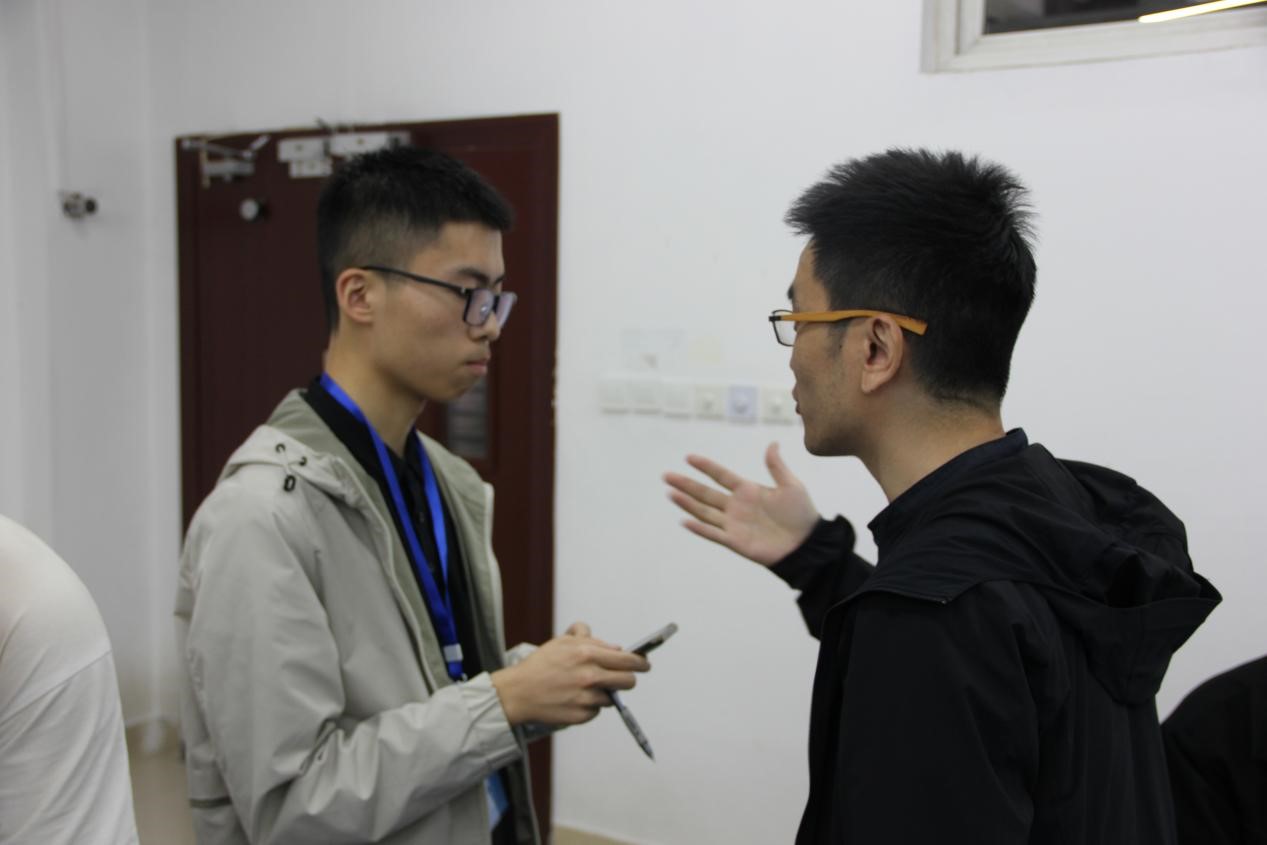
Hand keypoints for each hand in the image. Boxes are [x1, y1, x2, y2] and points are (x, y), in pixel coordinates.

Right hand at [491, 623, 648, 725]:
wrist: (518, 692)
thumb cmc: (541, 664)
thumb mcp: (562, 642)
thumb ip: (589, 638)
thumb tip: (614, 646)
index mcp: (587, 654)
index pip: (628, 660)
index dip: (641, 662)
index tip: (645, 664)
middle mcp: (590, 676)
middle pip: (629, 682)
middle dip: (628, 679)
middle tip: (621, 678)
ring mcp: (586, 698)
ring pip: (612, 697)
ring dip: (604, 692)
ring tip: (584, 687)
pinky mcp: (581, 716)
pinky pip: (596, 711)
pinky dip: (589, 705)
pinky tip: (573, 698)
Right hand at [664, 442, 819, 566]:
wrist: (807, 544)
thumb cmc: (801, 515)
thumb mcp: (791, 485)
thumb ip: (777, 466)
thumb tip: (773, 443)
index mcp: (748, 490)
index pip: (721, 475)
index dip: (706, 467)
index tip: (689, 457)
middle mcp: (736, 506)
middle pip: (705, 493)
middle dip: (686, 484)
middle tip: (667, 475)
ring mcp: (734, 524)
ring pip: (704, 511)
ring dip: (687, 503)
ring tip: (670, 493)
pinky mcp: (736, 541)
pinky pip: (714, 534)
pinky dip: (699, 528)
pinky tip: (684, 521)